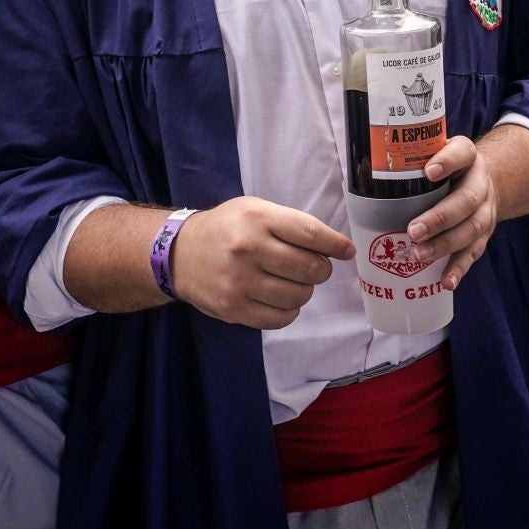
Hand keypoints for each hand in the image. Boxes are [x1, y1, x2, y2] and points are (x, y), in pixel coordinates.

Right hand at [169, 197, 353, 329]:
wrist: (180, 254)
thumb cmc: (227, 228)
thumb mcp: (254, 210)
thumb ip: (290, 224)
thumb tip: (334, 248)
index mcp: (257, 219)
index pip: (309, 233)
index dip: (335, 245)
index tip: (347, 251)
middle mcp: (249, 249)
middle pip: (309, 268)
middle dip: (320, 270)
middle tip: (314, 267)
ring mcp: (240, 282)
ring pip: (298, 296)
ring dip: (304, 291)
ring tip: (293, 282)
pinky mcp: (234, 308)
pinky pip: (280, 318)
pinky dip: (289, 310)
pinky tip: (280, 298)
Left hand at [406, 136, 498, 291]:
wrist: (484, 180)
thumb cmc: (447, 167)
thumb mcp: (436, 151)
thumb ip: (412, 157)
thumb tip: (364, 168)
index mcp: (467, 157)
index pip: (462, 153)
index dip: (448, 162)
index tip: (428, 172)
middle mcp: (480, 184)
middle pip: (466, 200)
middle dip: (439, 218)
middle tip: (413, 231)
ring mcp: (485, 211)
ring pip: (471, 229)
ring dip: (444, 245)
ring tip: (419, 255)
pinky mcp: (484, 235)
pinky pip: (473, 253)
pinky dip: (459, 269)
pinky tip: (445, 281)